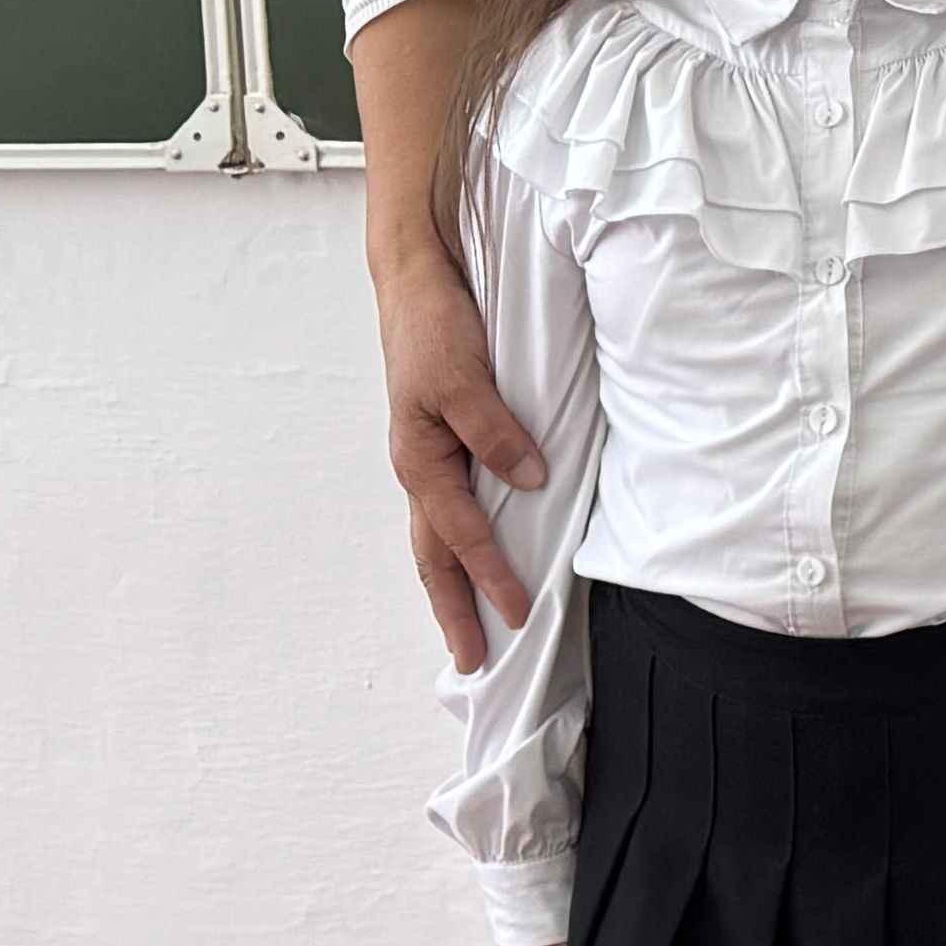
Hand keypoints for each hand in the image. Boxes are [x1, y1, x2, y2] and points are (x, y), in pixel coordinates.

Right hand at [382, 242, 541, 671]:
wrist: (416, 283)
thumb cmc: (434, 328)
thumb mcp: (463, 377)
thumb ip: (494, 430)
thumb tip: (529, 481)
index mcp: (420, 460)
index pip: (460, 535)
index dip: (491, 576)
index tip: (521, 614)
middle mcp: (422, 468)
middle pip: (436, 555)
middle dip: (455, 610)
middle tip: (475, 662)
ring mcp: (431, 458)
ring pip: (441, 537)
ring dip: (456, 584)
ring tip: (473, 629)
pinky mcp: (447, 442)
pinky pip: (454, 508)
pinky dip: (463, 545)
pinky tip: (482, 557)